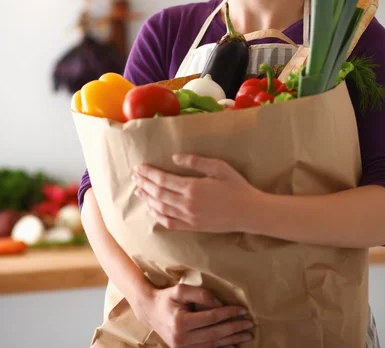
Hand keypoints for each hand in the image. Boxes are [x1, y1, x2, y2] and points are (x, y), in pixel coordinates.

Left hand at [132, 154, 258, 232]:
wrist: (249, 212)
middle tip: (134, 176)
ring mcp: (189, 218)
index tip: (139, 167)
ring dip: (147, 199)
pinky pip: (169, 223)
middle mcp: (186, 204)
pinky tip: (152, 210)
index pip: (162, 179)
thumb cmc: (236, 185)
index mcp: (192, 187)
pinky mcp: (193, 227)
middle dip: (144, 184)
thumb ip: (195, 161)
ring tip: (138, 191)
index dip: (148, 173)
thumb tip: (174, 158)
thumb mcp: (218, 167)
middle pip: (158, 193)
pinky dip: (157, 216)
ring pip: (160, 209)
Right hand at [136, 283, 254, 347]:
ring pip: (213, 345)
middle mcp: (182, 339)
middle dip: (235, 329)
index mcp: (181, 322)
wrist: (150, 311)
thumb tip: (219, 303)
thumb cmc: (166, 298)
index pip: (211, 318)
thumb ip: (200, 294)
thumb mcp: (181, 290)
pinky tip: (234, 345)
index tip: (243, 310)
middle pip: (215, 334)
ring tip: (247, 335)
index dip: (228, 313)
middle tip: (250, 324)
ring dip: (232, 340)